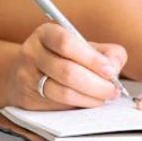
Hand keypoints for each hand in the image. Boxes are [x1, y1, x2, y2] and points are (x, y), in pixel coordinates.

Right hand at [5, 23, 127, 109]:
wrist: (27, 73)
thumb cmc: (62, 58)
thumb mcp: (82, 46)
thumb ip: (105, 52)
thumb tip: (114, 66)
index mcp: (46, 34)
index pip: (66, 43)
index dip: (91, 58)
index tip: (110, 71)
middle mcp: (32, 53)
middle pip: (66, 71)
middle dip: (96, 84)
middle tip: (113, 90)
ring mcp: (27, 77)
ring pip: (63, 92)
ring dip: (90, 98)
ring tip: (104, 97)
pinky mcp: (27, 99)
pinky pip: (58, 106)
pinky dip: (79, 106)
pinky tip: (90, 102)